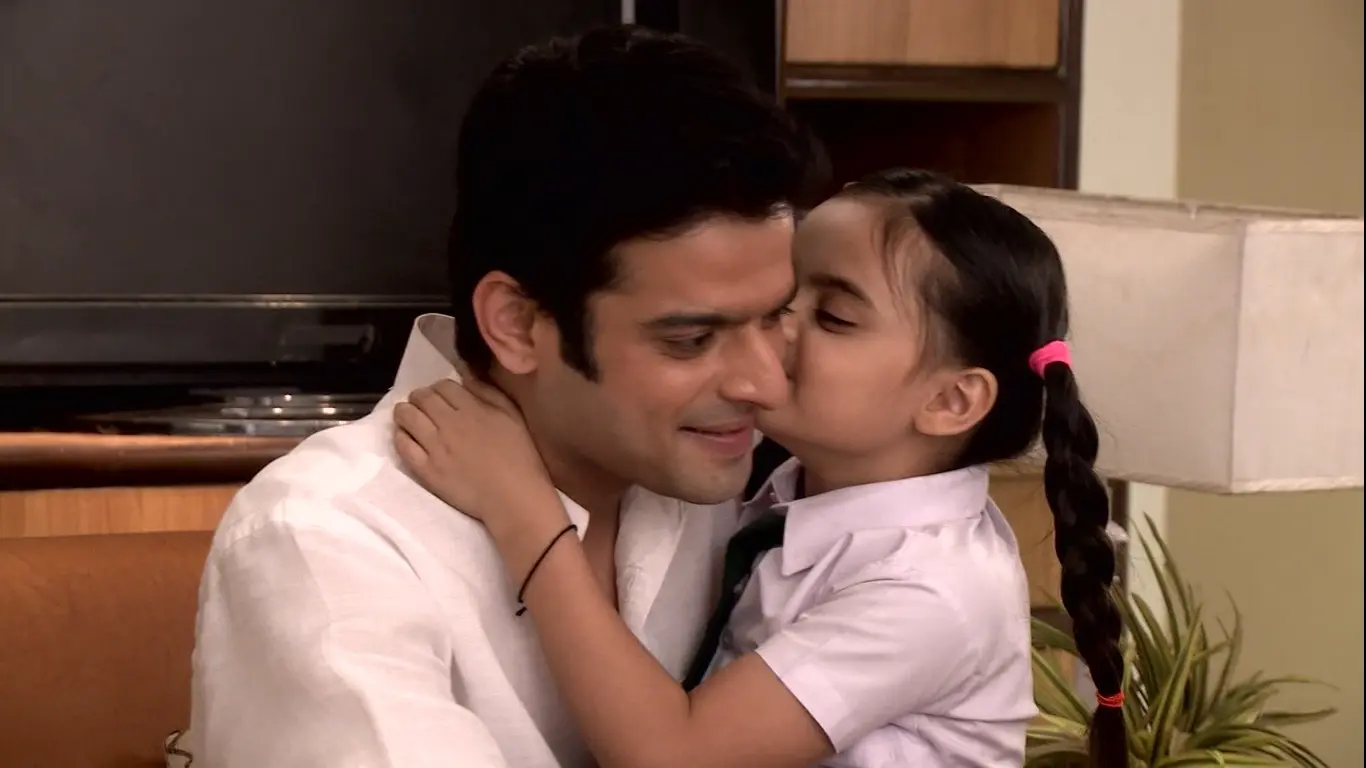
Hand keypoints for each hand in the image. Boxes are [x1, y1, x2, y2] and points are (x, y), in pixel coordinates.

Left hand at [393, 372, 563, 536]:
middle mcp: (450, 423)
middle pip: (422, 398)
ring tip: (406, 416)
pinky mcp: (427, 469)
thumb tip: (464, 373)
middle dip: (418, 397)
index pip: (443, 386)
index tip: (439, 396)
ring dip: (404, 412)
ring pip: (407, 417)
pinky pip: (403, 446)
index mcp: (472, 408)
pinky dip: (400, 436)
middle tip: (420, 405)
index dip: (438, 388)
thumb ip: (487, 391)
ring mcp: (435, 447)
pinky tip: (405, 436)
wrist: (514, 497)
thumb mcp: (511, 415)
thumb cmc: (520, 456)